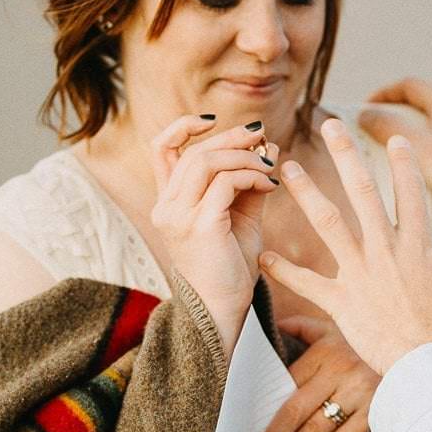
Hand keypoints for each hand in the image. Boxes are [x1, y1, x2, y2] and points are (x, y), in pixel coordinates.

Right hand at [150, 116, 278, 361]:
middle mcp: (167, 206)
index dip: (184, 126)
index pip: (161, 148)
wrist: (226, 311)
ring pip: (208, 161)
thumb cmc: (232, 266)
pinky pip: (226, 182)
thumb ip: (248, 179)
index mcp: (169, 201)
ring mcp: (179, 216)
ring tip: (270, 167)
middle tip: (263, 137)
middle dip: (232, 138)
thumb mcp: (240, 214)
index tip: (214, 120)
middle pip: (194, 150)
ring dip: (245, 157)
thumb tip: (268, 143)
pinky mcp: (200, 226)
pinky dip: (252, 176)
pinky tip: (270, 186)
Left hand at [250, 314, 378, 431]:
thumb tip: (274, 323)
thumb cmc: (363, 345)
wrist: (415, 356)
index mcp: (325, 350)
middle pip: (295, 411)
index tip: (248, 426)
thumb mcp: (335, 328)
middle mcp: (340, 372)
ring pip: (315, 430)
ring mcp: (359, 394)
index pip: (287, 383)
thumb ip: (303, 327)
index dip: (265, 407)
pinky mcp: (375, 413)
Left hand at [258, 118, 431, 374]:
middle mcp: (386, 249)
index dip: (404, 162)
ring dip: (305, 192)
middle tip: (329, 124)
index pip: (411, 191)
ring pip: (328, 222)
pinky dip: (284, 271)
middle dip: (345, 154)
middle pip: (362, 191)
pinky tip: (264, 255)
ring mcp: (361, 273)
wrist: (430, 367)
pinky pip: (307, 284)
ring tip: (286, 167)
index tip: (394, 139)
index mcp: (420, 244)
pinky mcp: (342, 301)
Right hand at [358, 77, 431, 236]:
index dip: (382, 94)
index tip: (364, 110)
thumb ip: (386, 128)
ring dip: (418, 130)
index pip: (409, 85)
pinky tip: (429, 168)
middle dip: (398, 112)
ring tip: (399, 151)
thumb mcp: (416, 148)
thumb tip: (363, 115)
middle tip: (378, 129)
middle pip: (426, 101)